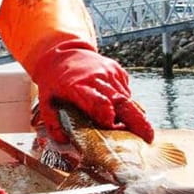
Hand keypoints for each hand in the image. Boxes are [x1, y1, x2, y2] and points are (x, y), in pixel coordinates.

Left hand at [31, 41, 153, 143]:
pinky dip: (127, 105)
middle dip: (137, 120)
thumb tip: (65, 140)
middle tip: (148, 137)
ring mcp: (110, 73)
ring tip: (140, 133)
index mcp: (78, 86)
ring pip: (127, 98)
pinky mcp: (118, 71)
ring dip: (134, 116)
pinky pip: (126, 91)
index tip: (112, 126)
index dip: (107, 114)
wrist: (62, 52)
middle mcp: (97, 78)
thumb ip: (53, 123)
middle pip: (121, 100)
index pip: (97, 101)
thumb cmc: (54, 80)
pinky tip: (122, 113)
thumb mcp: (46, 101)